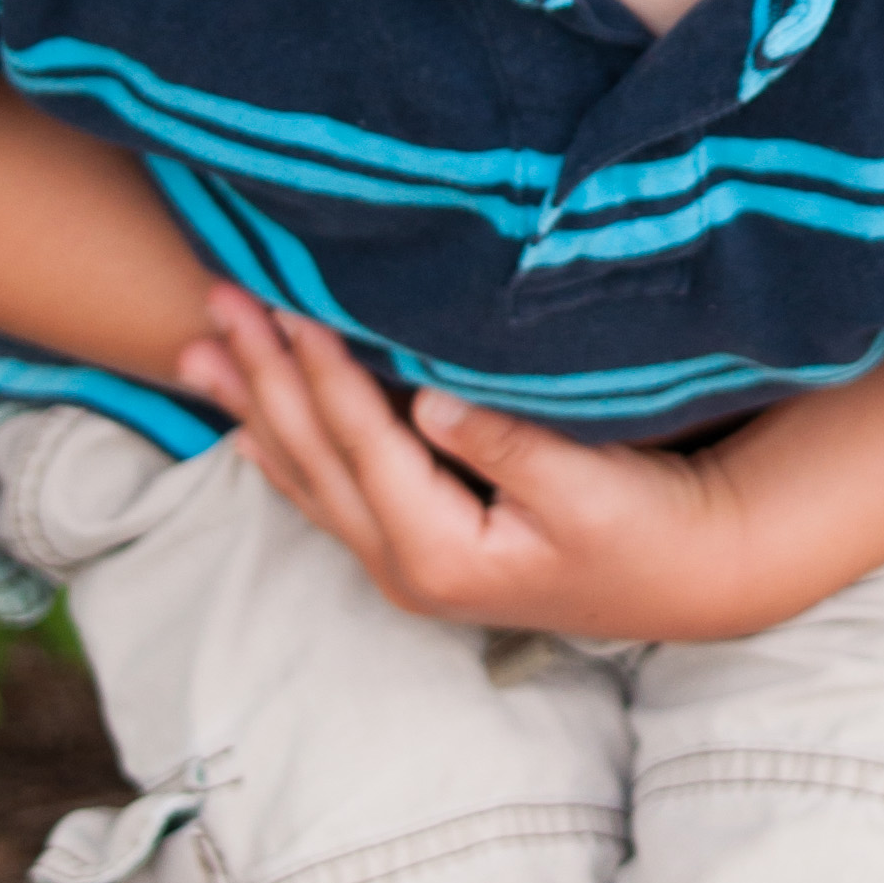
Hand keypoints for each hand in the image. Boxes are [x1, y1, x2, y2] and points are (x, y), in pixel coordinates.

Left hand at [177, 288, 757, 641]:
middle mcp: (403, 565)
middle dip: (262, 377)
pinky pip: (330, 494)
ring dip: (253, 408)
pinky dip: (284, 454)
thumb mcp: (586, 486)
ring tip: (197, 353)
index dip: (318, 369)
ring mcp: (403, 564)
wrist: (686, 579)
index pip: (360, 441)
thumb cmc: (647, 528)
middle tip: (214, 304)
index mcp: (437, 550)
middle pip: (313, 456)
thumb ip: (504, 443)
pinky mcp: (418, 551)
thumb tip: (430, 399)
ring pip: (307, 475)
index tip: (281, 302)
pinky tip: (246, 431)